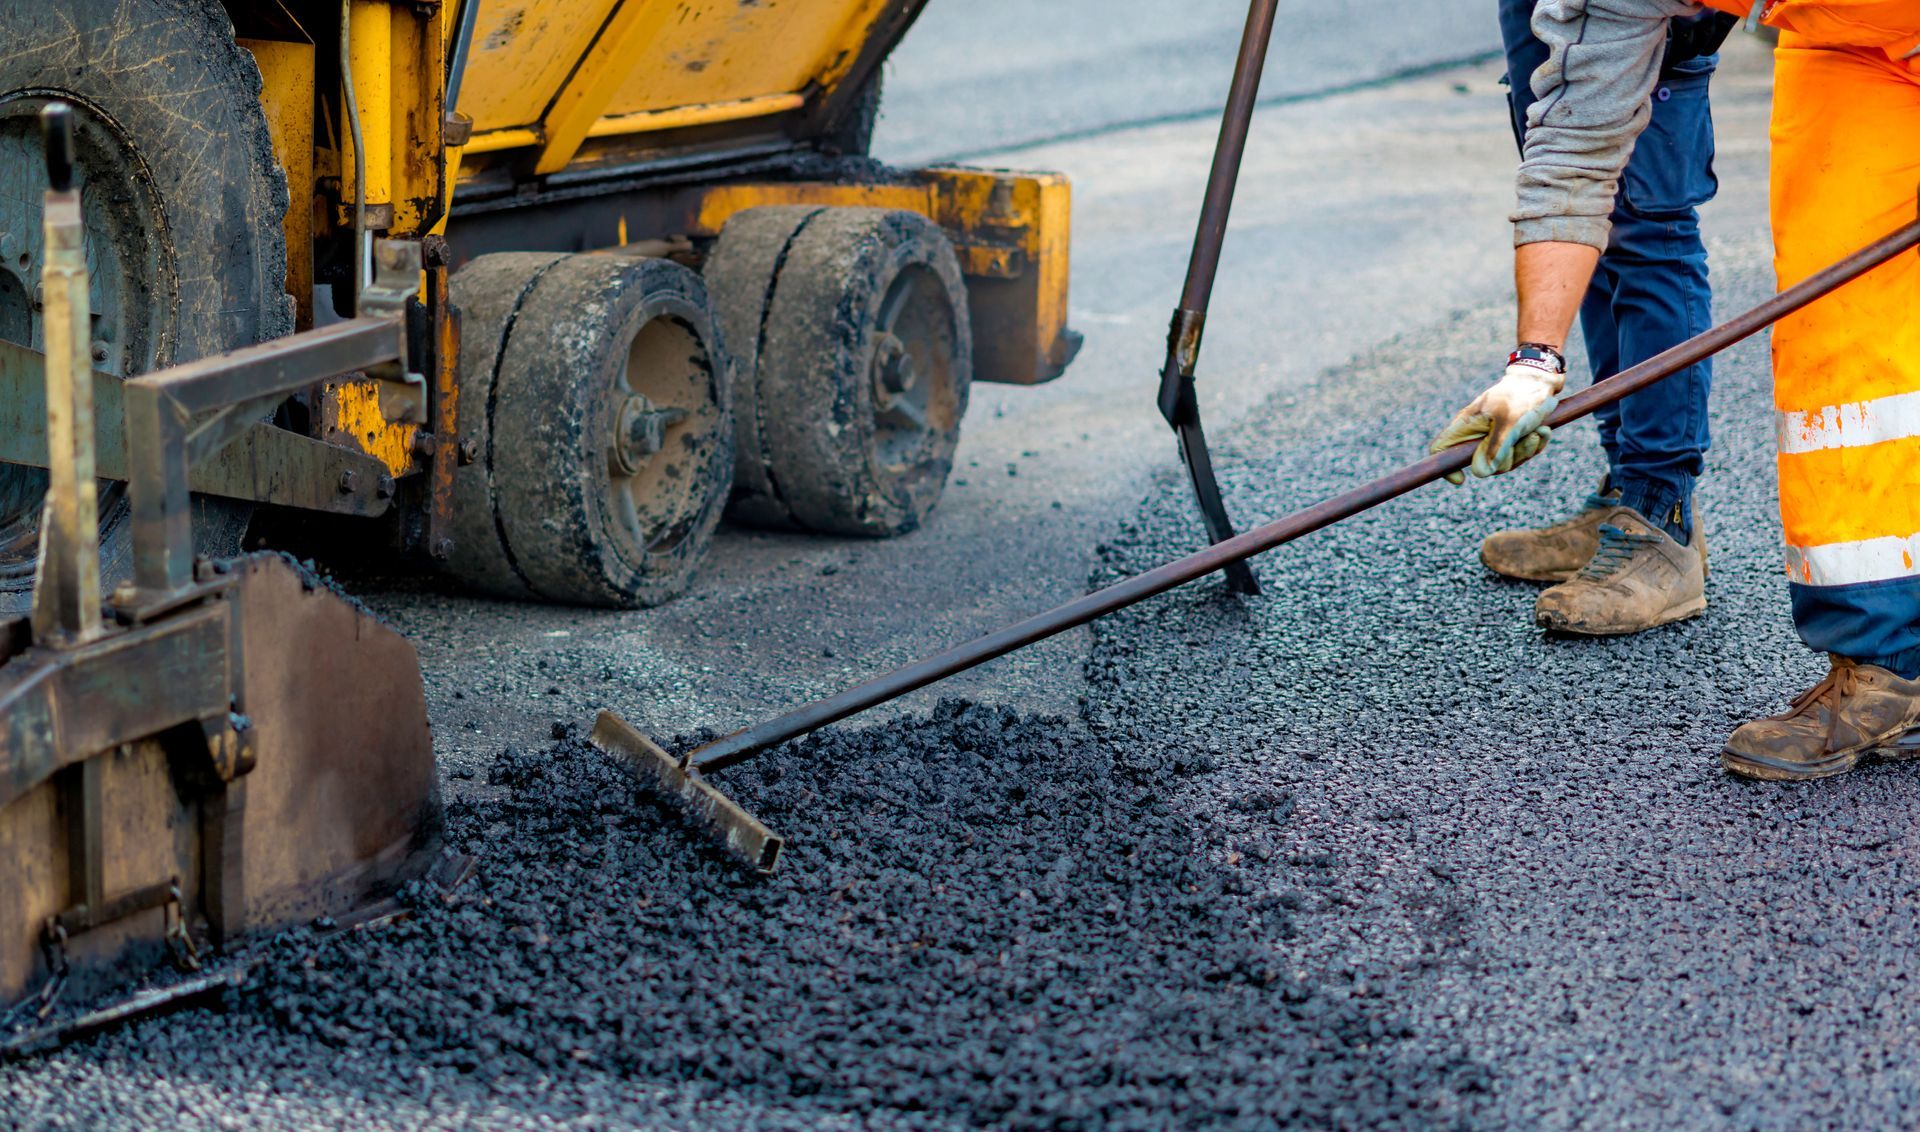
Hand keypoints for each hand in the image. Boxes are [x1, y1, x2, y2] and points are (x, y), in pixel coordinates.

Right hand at [1429, 361, 1563, 484]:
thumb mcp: (1508, 420)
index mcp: (1467, 425)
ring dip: (1526, 449)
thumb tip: (1481, 472)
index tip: (1461, 479)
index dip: (1445, 467)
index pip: (1441, 449)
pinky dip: (1535, 444)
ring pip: (1505, 462)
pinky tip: (1543, 430)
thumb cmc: (1519, 394)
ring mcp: (1495, 437)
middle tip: (1525, 438)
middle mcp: (1477, 434)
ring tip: (1538, 431)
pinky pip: (1521, 454)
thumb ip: (1495, 446)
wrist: (1540, 377)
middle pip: (1482, 465)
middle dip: (1507, 458)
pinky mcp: (1512, 438)